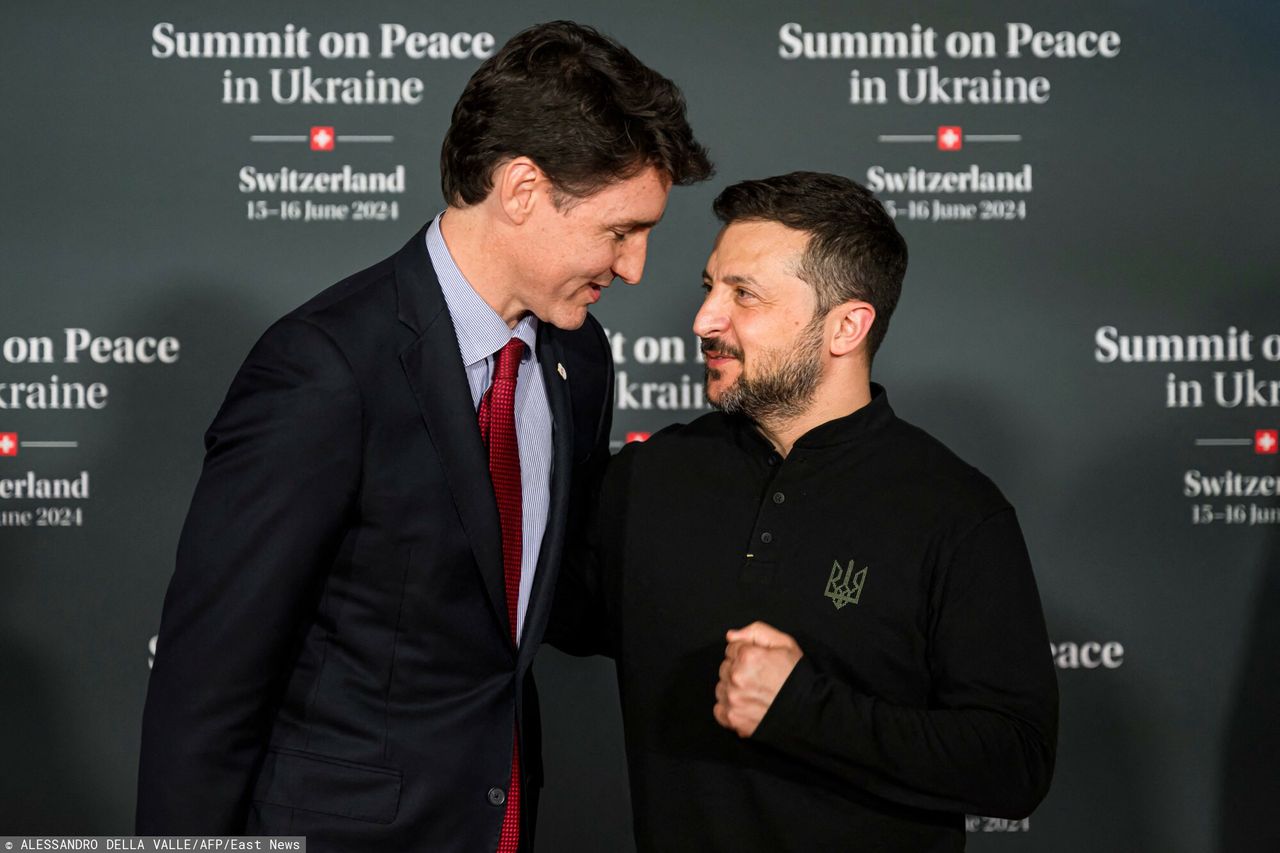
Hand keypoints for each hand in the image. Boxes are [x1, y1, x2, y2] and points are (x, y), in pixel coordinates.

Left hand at [713, 621, 802, 737]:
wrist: (808, 713)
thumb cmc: (798, 677)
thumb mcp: (785, 644)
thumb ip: (756, 632)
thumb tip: (731, 636)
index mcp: (748, 656)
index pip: (731, 648)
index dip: (746, 654)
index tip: (759, 663)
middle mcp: (737, 677)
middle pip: (725, 668)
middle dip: (738, 670)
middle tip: (759, 679)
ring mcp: (733, 699)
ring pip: (721, 687)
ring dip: (733, 689)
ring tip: (755, 694)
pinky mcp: (732, 719)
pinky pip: (719, 709)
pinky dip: (729, 708)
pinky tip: (746, 706)